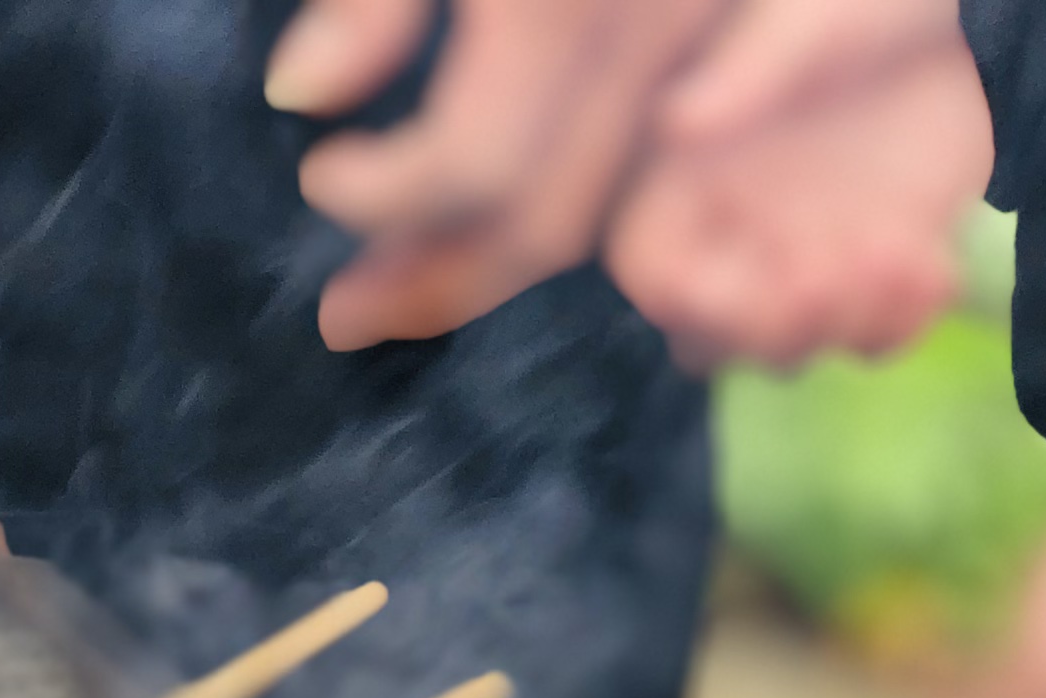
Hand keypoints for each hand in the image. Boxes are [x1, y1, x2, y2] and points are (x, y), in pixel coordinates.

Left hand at [277, 0, 733, 351]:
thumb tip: (298, 92)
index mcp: (565, 6)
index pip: (469, 169)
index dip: (381, 197)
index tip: (321, 178)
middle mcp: (655, 40)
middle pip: (548, 221)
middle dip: (440, 282)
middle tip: (346, 318)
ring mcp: (713, 47)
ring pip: (614, 215)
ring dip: (508, 264)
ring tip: (411, 286)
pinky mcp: (747, 38)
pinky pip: (671, 168)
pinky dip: (593, 210)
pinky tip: (522, 223)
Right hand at [602, 0, 986, 368]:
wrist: (964, 10)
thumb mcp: (800, 20)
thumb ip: (742, 76)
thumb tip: (674, 122)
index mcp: (688, 178)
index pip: (655, 276)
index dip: (692, 300)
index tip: (756, 274)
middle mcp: (733, 234)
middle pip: (712, 342)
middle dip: (769, 331)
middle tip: (827, 277)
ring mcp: (803, 262)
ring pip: (794, 351)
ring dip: (845, 323)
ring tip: (902, 256)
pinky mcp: (874, 273)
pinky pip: (873, 336)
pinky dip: (906, 319)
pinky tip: (936, 261)